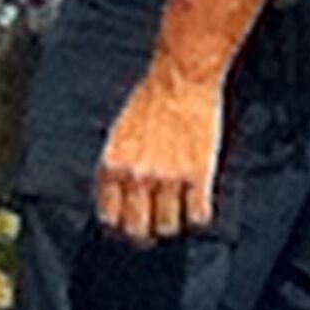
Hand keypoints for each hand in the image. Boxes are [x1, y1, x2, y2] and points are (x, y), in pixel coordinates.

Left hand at [95, 65, 223, 243]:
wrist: (180, 77)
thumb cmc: (151, 98)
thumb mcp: (120, 133)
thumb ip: (118, 166)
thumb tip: (118, 194)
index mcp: (113, 166)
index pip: (110, 217)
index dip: (121, 223)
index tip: (130, 222)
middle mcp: (137, 177)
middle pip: (137, 229)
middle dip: (145, 232)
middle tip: (154, 227)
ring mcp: (168, 178)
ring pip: (168, 226)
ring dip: (174, 223)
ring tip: (179, 212)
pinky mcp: (197, 175)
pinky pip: (198, 216)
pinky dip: (199, 215)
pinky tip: (199, 203)